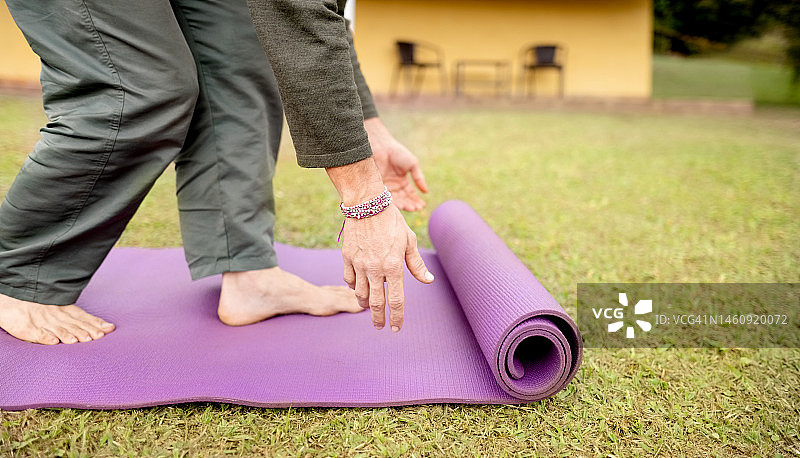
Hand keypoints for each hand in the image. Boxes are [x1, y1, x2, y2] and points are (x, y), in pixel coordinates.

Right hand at [341, 205, 433, 331]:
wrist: (367, 203)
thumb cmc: (392, 221)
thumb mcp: (409, 241)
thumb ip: (416, 264)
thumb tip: (428, 281)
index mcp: (394, 267)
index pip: (396, 301)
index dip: (397, 317)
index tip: (395, 328)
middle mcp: (375, 269)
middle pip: (376, 303)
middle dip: (379, 318)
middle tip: (380, 326)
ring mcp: (359, 264)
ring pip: (360, 294)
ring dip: (365, 304)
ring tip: (369, 308)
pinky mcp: (347, 258)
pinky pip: (349, 279)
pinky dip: (353, 287)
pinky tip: (357, 288)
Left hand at [365, 117, 427, 211]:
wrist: (382, 146)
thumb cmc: (397, 153)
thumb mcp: (412, 165)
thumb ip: (419, 178)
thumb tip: (426, 192)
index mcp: (402, 182)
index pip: (410, 195)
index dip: (416, 201)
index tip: (422, 206)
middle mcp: (394, 187)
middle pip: (403, 199)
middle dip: (410, 204)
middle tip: (416, 208)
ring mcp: (386, 188)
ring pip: (395, 200)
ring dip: (403, 205)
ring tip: (410, 208)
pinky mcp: (377, 187)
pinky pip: (385, 198)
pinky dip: (393, 202)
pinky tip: (400, 205)